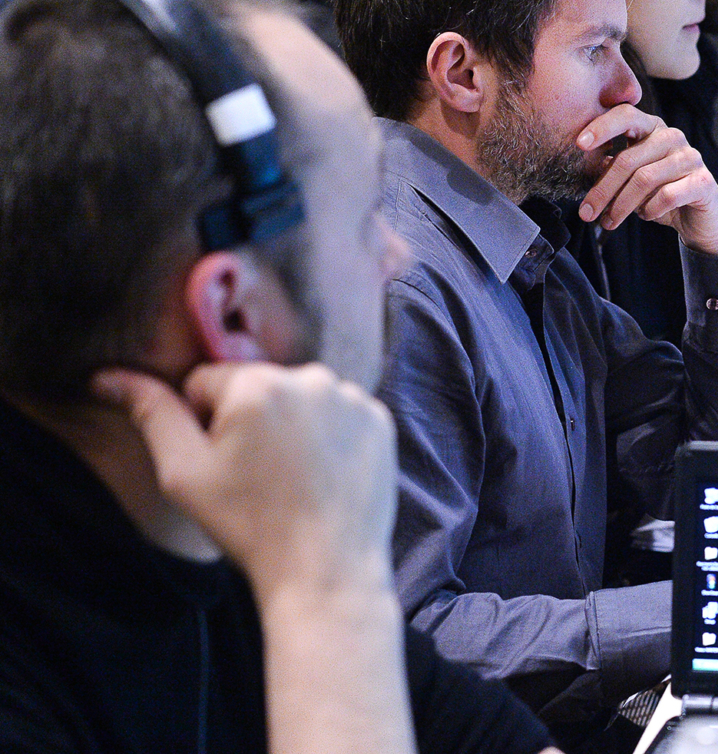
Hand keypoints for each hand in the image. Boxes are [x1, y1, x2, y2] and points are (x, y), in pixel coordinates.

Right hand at [93, 362, 396, 603]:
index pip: (206, 382)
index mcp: (256, 383)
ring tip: (291, 478)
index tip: (223, 463)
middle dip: (248, 421)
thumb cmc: (248, 525)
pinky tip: (323, 475)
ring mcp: (352, 396)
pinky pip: (338, 413)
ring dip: (290, 426)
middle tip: (257, 476)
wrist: (326, 570)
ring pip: (299, 399)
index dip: (203, 424)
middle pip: (256, 386)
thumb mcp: (183, 473)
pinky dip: (329, 435)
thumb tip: (109, 376)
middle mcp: (310, 376)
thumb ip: (151, 414)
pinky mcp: (381, 418)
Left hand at [577, 106, 717, 264]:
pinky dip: (649, 210)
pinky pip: (666, 195)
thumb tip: (591, 166)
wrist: (705, 222)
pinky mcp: (703, 181)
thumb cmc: (664, 197)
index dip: (601, 127)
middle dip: (602, 189)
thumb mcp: (633, 182)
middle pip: (627, 158)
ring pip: (644, 179)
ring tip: (610, 222)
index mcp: (652, 129)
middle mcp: (672, 137)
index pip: (625, 115)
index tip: (579, 144)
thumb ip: (614, 170)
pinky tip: (646, 216)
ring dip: (622, 205)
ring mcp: (690, 157)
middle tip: (586, 213)